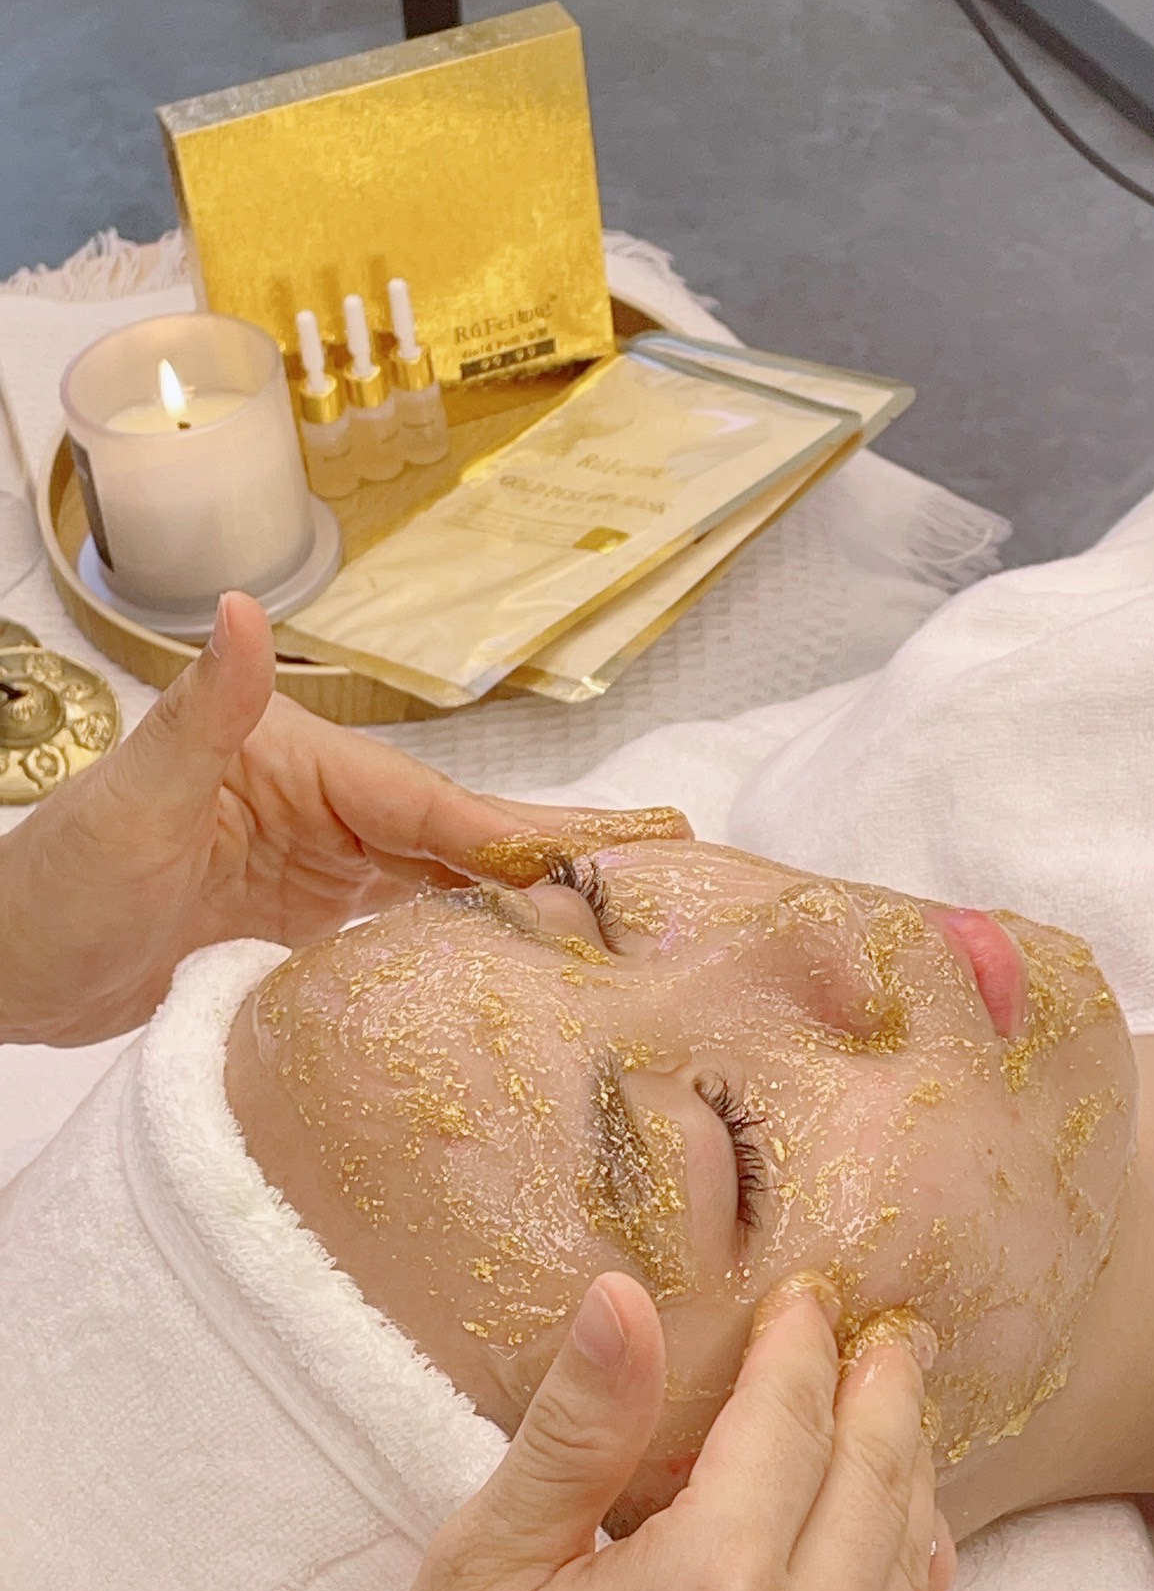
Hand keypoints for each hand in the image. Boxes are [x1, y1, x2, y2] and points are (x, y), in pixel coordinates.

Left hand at [0, 592, 688, 1045]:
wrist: (2, 969)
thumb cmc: (50, 877)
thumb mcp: (130, 796)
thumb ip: (203, 713)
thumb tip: (250, 607)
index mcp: (297, 759)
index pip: (424, 804)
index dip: (512, 834)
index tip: (595, 861)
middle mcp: (325, 810)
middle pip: (453, 845)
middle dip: (546, 865)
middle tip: (652, 886)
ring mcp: (321, 874)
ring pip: (440, 894)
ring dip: (516, 914)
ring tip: (610, 943)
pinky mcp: (307, 933)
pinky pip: (402, 942)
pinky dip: (461, 956)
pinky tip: (514, 983)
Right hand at [356, 1272, 1127, 1590]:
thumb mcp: (483, 1570)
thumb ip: (574, 1435)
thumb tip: (624, 1296)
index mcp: (708, 1589)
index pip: (788, 1419)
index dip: (801, 1342)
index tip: (806, 1290)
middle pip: (868, 1477)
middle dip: (880, 1388)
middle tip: (889, 1325)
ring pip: (915, 1565)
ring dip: (923, 1473)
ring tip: (918, 1405)